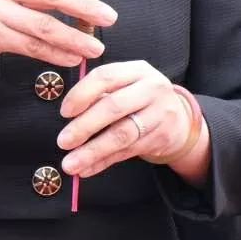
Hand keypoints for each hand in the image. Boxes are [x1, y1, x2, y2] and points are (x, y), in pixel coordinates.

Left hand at [57, 60, 205, 179]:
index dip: (81, 94)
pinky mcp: (162, 137)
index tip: (64, 112)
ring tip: (70, 164)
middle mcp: (152, 89)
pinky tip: (86, 169)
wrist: (178, 118)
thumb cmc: (138, 99)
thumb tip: (67, 115)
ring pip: (122, 134)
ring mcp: (160, 114)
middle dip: (84, 126)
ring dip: (92, 151)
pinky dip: (103, 162)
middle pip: (113, 107)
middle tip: (62, 141)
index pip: (105, 77)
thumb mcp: (123, 86)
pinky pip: (127, 152)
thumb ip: (98, 94)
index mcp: (137, 70)